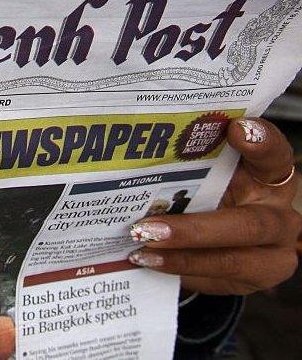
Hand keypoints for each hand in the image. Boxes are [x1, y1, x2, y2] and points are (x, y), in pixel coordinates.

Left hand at [128, 118, 299, 294]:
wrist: (210, 239)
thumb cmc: (204, 193)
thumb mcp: (201, 174)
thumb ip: (189, 162)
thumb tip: (132, 152)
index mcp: (268, 178)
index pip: (274, 157)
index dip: (262, 143)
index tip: (237, 129)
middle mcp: (277, 214)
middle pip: (249, 224)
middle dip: (196, 230)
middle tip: (150, 228)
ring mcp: (272, 252)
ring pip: (234, 259)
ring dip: (183, 255)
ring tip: (142, 248)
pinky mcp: (255, 279)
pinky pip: (217, 278)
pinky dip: (180, 268)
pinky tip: (148, 261)